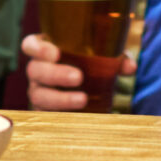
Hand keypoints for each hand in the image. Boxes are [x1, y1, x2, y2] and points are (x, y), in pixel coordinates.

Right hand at [20, 33, 134, 110]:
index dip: (37, 48)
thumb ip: (114, 59)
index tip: (54, 53)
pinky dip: (60, 114)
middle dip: (55, 74)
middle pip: (35, 70)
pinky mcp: (44, 111)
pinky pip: (44, 114)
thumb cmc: (88, 68)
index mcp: (46, 51)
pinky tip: (75, 115)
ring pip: (39, 94)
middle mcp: (38, 70)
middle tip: (79, 77)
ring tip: (83, 99)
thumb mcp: (100, 60)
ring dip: (60, 98)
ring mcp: (38, 91)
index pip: (30, 45)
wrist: (85, 95)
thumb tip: (130, 67)